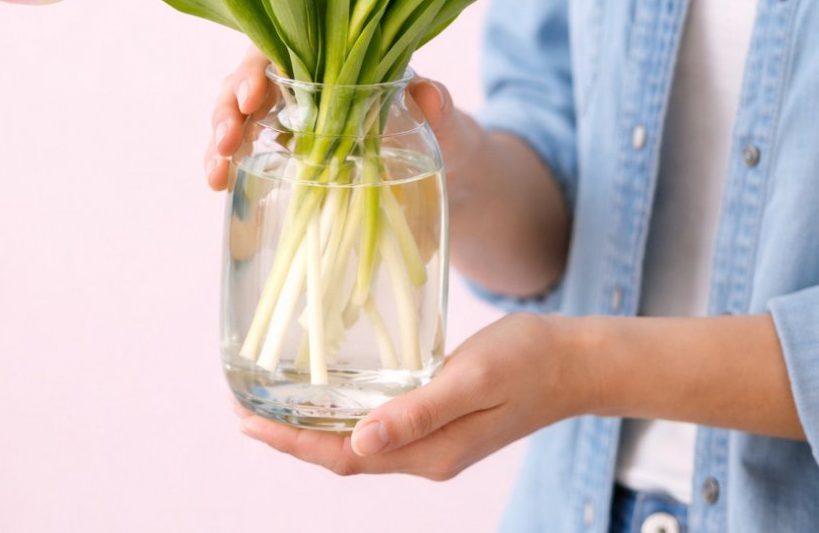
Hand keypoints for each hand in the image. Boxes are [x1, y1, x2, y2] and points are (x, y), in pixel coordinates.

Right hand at [205, 47, 469, 191]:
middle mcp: (311, 86)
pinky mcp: (291, 158)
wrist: (454, 183)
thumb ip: (440, 108)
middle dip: (229, 107)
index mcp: (342, 63)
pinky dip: (228, 166)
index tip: (254, 94)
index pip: (286, 47)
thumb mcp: (449, 122)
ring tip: (215, 173)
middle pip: (251, 81)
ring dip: (220, 140)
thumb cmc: (450, 139)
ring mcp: (296, 122)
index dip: (260, 65)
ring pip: (241, 117)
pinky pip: (249, 154)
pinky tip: (219, 184)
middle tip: (226, 141)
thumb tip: (427, 94)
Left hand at [234, 313, 592, 479]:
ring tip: (275, 407)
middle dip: (291, 439)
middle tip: (245, 413)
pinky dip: (346, 417)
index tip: (247, 423)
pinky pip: (380, 428)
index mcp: (428, 452)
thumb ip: (418, 411)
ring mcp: (434, 443)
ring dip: (314, 430)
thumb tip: (360, 441)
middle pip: (342, 456)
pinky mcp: (440, 422)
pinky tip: (333, 396)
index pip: (342, 457)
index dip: (290, 443)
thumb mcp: (471, 378)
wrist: (573, 363)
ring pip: (358, 444)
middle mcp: (425, 456)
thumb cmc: (527, 361)